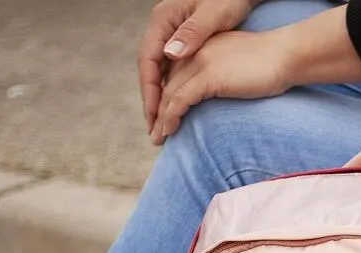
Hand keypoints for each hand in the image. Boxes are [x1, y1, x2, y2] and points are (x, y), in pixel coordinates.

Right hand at [138, 0, 257, 133]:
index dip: (150, 91)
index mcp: (163, 20)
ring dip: (160, 100)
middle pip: (149, 71)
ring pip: (159, 73)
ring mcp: (173, 36)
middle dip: (152, 102)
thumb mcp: (213, 13)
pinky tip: (177, 110)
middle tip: (154, 130)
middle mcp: (163, 28)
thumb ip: (192, 32)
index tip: (155, 116)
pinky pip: (172, 71)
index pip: (147, 61)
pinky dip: (172, 91)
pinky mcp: (185, 43)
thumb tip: (170, 55)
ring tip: (162, 126)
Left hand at [151, 30, 289, 144]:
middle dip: (156, 111)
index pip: (172, 74)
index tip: (161, 117)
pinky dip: (170, 117)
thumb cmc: (269, 66)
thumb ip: (220, 75)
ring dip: (160, 119)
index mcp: (199, 47)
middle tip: (155, 133)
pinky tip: (169, 131)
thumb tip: (217, 92)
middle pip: (165, 84)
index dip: (163, 97)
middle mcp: (193, 51)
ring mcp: (199, 63)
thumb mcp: (236, 67)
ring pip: (168, 94)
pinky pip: (180, 100)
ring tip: (158, 138)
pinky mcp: (207, 76)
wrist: (284, 56)